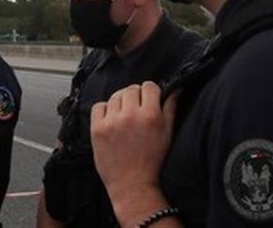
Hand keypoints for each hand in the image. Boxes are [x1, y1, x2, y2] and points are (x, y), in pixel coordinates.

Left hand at [90, 82, 176, 204]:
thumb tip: (174, 90)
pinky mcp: (97, 128)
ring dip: (120, 104)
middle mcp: (131, 116)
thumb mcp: (167, 134)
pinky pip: (99, 106)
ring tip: (124, 119)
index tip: (149, 100)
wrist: (132, 185)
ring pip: (115, 96)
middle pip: (131, 89)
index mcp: (151, 116)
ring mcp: (112, 121)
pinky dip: (104, 110)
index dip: (150, 93)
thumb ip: (170, 108)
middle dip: (135, 97)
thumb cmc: (152, 162)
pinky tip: (111, 121)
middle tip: (137, 112)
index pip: (149, 86)